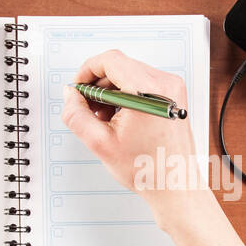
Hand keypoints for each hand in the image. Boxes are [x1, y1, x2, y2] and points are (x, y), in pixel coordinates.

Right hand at [61, 49, 209, 227]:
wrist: (175, 185)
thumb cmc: (148, 169)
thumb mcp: (100, 143)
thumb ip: (76, 114)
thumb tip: (70, 96)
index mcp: (148, 90)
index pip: (110, 60)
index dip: (88, 71)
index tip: (79, 87)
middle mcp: (165, 84)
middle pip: (120, 66)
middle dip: (99, 85)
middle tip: (88, 108)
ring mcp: (173, 89)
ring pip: (131, 74)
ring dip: (112, 91)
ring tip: (105, 118)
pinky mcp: (174, 96)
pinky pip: (143, 84)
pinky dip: (127, 95)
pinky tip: (120, 118)